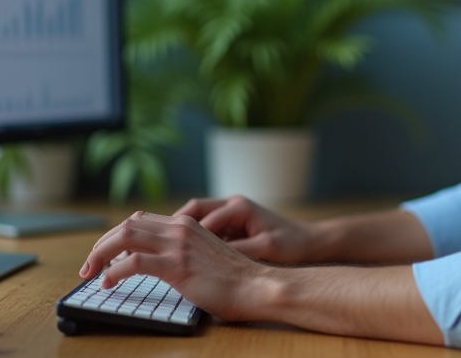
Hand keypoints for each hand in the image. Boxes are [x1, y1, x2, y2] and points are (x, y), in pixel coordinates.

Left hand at [80, 211, 265, 320]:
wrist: (256, 286)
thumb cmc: (234, 279)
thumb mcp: (204, 256)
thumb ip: (182, 252)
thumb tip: (156, 263)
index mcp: (187, 224)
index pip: (140, 220)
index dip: (116, 235)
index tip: (104, 255)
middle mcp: (180, 228)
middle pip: (127, 225)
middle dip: (101, 243)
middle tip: (88, 265)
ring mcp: (178, 245)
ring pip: (124, 237)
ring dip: (100, 254)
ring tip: (90, 271)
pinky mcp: (177, 265)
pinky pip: (133, 263)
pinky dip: (113, 271)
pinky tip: (107, 282)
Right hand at [174, 195, 319, 263]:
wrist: (309, 243)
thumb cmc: (292, 244)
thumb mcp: (267, 247)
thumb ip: (241, 249)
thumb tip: (214, 256)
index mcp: (239, 206)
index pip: (201, 215)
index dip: (181, 231)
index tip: (165, 247)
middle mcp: (232, 205)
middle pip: (193, 210)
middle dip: (172, 226)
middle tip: (151, 243)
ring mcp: (230, 215)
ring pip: (196, 219)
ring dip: (179, 233)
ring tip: (160, 250)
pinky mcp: (231, 226)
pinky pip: (205, 230)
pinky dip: (191, 240)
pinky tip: (180, 256)